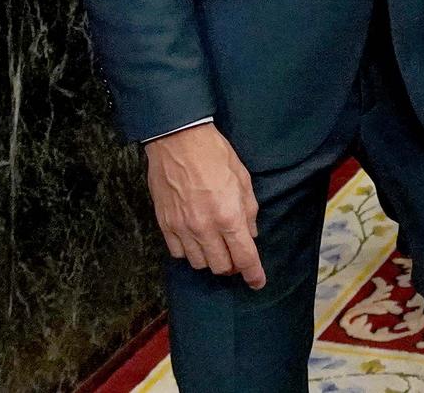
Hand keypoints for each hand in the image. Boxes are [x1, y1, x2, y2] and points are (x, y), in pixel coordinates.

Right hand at [145, 123, 265, 287]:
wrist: (178, 140)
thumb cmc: (215, 155)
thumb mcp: (243, 180)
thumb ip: (248, 212)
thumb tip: (250, 235)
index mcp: (229, 215)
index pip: (244, 257)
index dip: (253, 274)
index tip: (257, 282)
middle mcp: (205, 227)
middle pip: (221, 267)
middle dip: (232, 265)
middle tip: (236, 253)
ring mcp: (182, 228)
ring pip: (199, 264)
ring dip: (211, 259)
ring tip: (215, 243)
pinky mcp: (165, 224)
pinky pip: (178, 253)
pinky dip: (190, 251)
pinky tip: (195, 238)